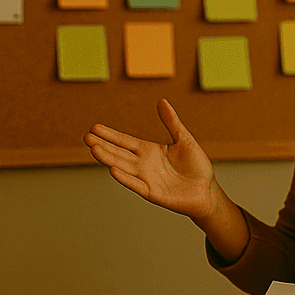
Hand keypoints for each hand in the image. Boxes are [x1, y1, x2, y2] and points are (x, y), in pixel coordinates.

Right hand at [85, 99, 216, 218]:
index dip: (110, 135)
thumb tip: (162, 101)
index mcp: (149, 151)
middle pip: (119, 153)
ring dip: (108, 159)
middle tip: (86, 137)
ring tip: (93, 150)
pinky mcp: (153, 193)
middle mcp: (144, 164)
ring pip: (123, 167)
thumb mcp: (184, 139)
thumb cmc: (197, 167)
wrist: (207, 191)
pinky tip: (113, 170)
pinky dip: (125, 178)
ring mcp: (146, 179)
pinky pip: (136, 184)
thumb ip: (172, 122)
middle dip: (103, 145)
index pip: (125, 141)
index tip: (94, 127)